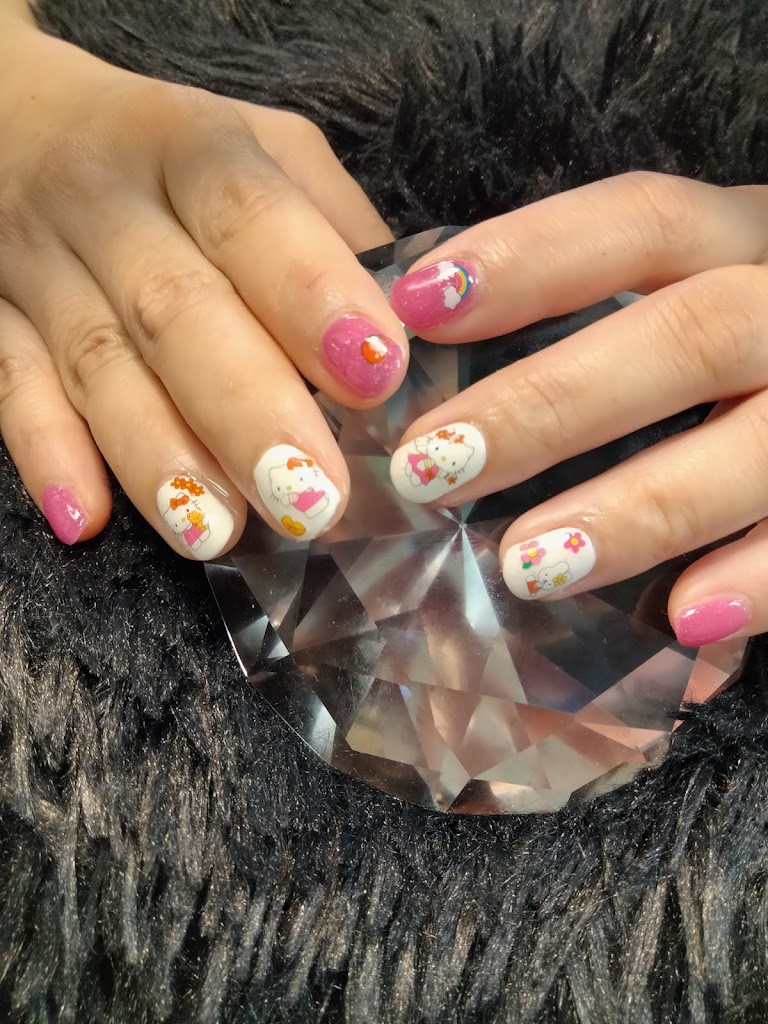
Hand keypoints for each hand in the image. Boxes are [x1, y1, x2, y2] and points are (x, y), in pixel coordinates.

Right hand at [0, 16, 404, 557]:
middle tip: (311, 498)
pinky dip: (45, 456)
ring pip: (97, 364)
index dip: (311, 293)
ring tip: (217, 532)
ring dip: (157, 453)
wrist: (15, 121)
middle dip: (246, 409)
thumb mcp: (266, 150)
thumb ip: (337, 229)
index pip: (250, 215)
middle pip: (174, 309)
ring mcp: (39, 267)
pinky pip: (9, 390)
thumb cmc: (174, 155)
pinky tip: (83, 520)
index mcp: (194, 150)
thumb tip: (422, 327)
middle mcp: (109, 204)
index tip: (375, 375)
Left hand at [387, 171, 767, 645]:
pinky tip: (682, 619)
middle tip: (432, 465)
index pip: (645, 222)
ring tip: (525, 565)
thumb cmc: (745, 355)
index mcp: (744, 246)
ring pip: (759, 445)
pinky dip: (758, 580)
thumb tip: (440, 370)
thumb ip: (604, 323)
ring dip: (639, 508)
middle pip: (692, 332)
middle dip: (552, 401)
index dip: (532, 255)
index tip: (417, 304)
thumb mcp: (697, 299)